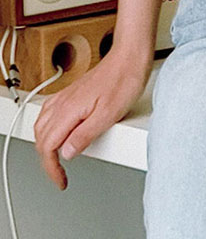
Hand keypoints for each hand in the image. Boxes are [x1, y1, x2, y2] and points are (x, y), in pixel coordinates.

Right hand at [33, 47, 153, 189]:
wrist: (130, 58)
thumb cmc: (125, 81)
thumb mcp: (108, 114)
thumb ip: (84, 135)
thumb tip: (67, 153)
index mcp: (68, 110)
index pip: (48, 146)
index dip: (52, 168)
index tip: (61, 180)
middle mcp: (63, 102)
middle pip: (41, 137)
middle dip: (47, 160)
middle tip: (60, 174)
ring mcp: (66, 96)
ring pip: (42, 125)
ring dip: (46, 145)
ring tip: (57, 160)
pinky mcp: (72, 92)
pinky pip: (49, 113)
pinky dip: (49, 129)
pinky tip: (59, 132)